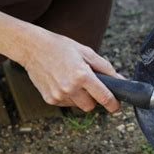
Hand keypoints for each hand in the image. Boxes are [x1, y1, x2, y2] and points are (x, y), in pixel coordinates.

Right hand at [0, 10, 120, 112]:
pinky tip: (62, 82)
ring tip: (72, 80)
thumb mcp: (87, 52)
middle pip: (91, 106)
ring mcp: (58, 95)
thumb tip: (120, 80)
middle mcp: (70, 88)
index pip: (104, 97)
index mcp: (82, 76)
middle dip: (94, 99)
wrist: (32, 48)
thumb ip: (106, 68)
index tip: (116, 106)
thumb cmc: (61, 47)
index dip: (113, 104)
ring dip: (80, 97)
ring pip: (78, 105)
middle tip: (90, 86)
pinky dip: (68, 97)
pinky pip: (66, 104)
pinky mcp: (50, 99)